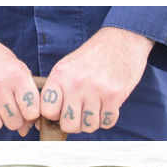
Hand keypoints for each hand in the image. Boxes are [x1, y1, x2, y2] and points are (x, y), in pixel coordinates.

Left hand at [40, 27, 154, 133]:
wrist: (122, 40)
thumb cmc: (93, 57)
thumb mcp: (68, 66)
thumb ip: (57, 91)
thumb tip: (44, 123)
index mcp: (60, 75)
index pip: (48, 111)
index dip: (56, 115)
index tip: (63, 111)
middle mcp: (76, 83)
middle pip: (68, 125)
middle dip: (76, 123)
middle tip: (82, 112)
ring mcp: (96, 89)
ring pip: (89, 126)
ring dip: (93, 121)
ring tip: (96, 107)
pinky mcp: (114, 94)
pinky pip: (107, 122)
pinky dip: (108, 118)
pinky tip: (108, 106)